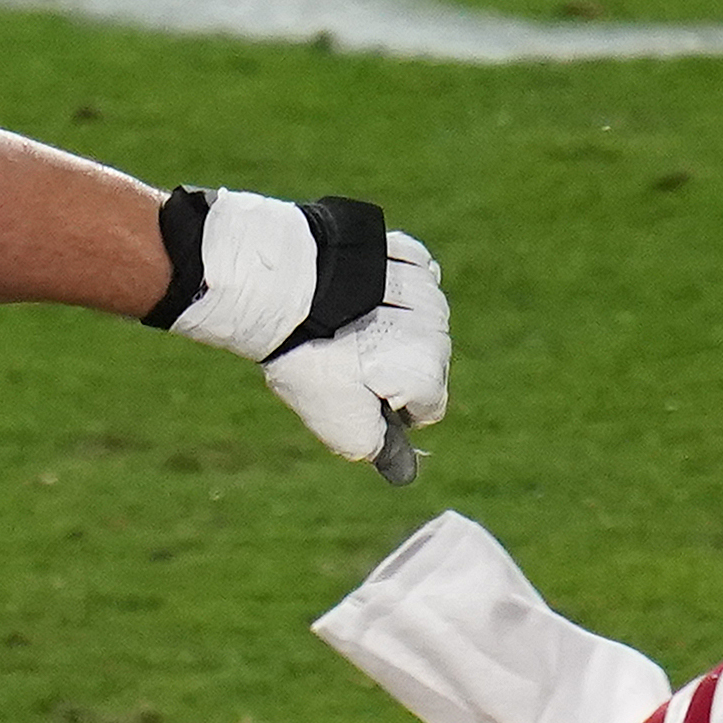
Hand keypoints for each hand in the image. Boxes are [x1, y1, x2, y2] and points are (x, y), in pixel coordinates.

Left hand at [157, 191, 450, 470]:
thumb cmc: (313, 360)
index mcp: (428, 368)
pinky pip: (410, 276)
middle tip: (342, 359)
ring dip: (390, 326)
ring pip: (420, 320)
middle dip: (391, 366)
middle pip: (426, 362)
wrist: (282, 288)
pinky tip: (355, 292)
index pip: (428, 408)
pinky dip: (387, 287)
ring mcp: (424, 282)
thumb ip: (380, 450)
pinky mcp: (402, 249)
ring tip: (344, 325)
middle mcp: (439, 325)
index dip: (391, 409)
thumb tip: (404, 473)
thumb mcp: (342, 424)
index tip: (356, 393)